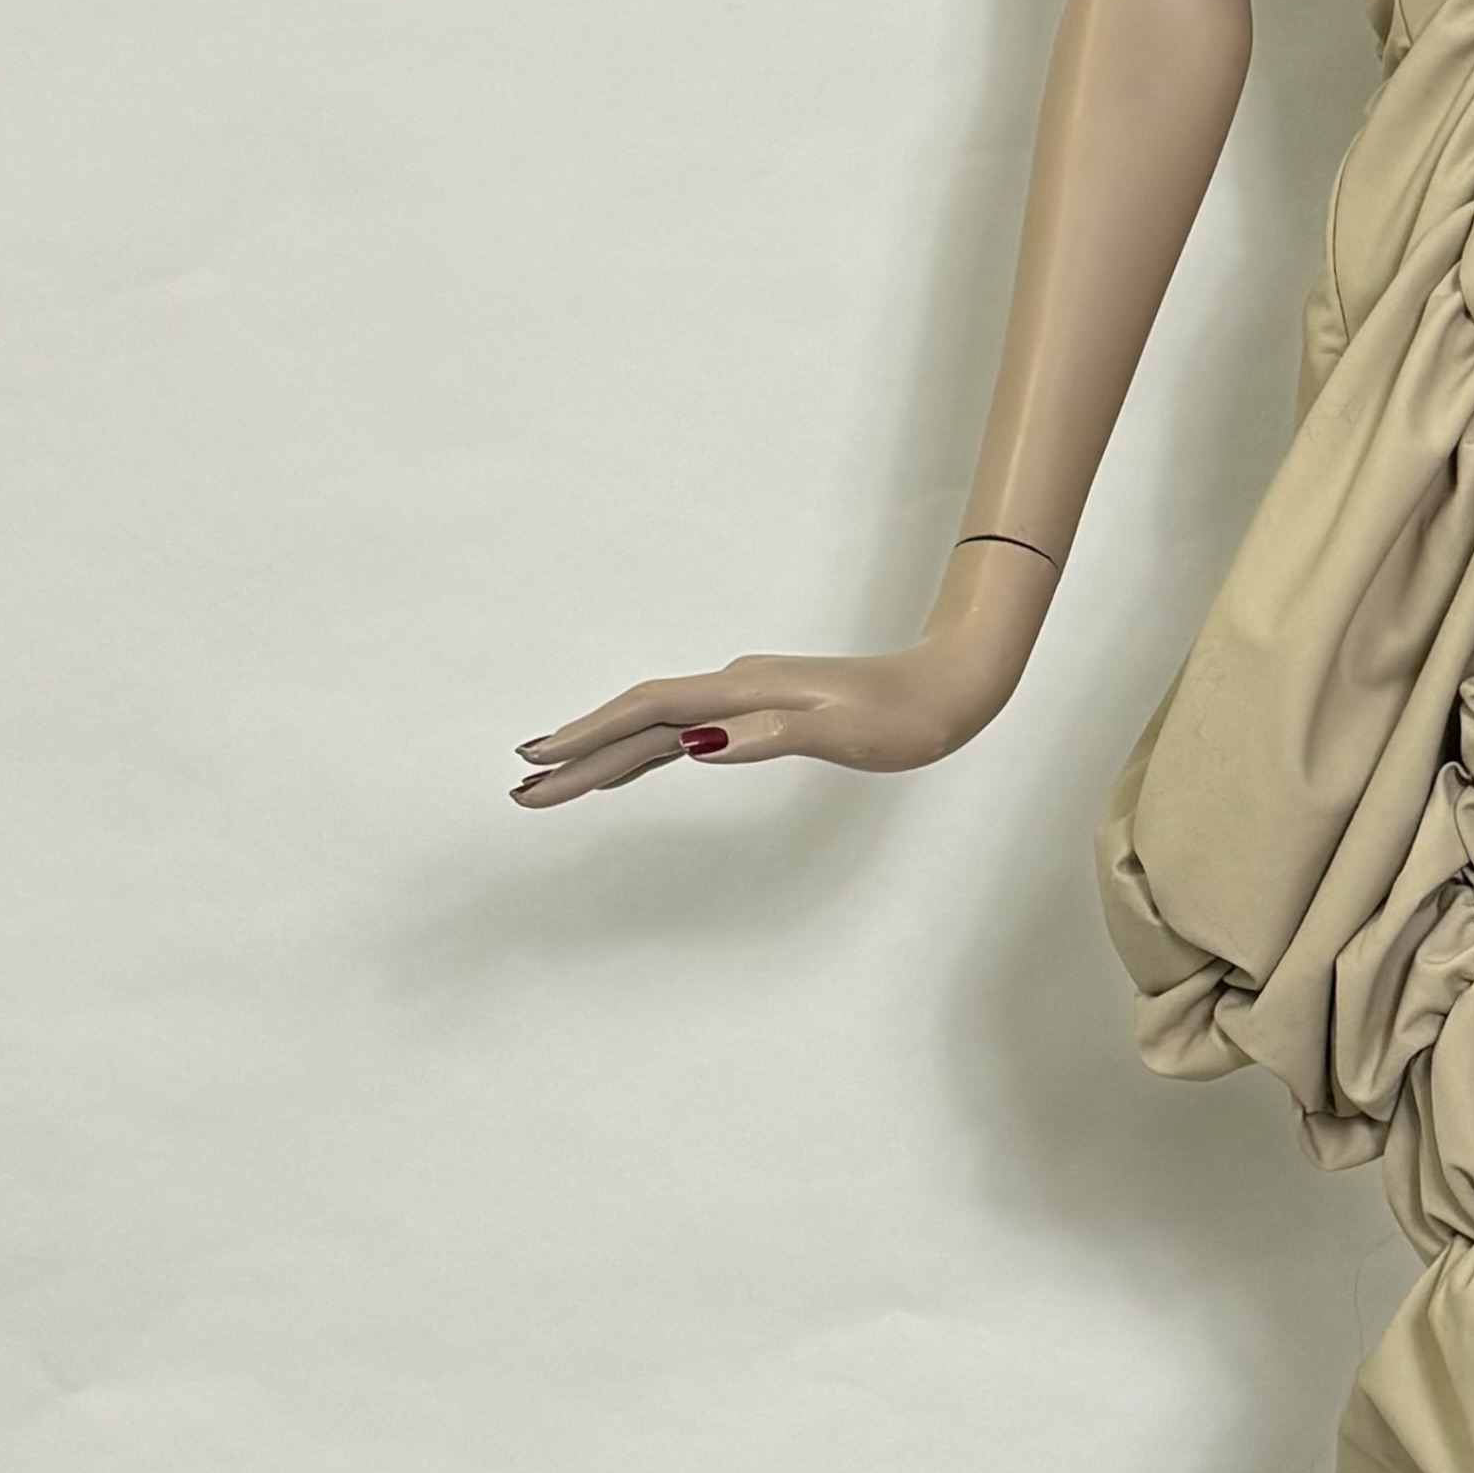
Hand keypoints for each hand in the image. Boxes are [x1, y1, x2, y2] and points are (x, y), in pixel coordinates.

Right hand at [510, 635, 1013, 804]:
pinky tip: (625, 769)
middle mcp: (734, 689)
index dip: (590, 737)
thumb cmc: (907, 714)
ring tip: (551, 782)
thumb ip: (765, 737)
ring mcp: (743, 699)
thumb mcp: (841, 731)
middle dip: (578, 754)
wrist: (952, 684)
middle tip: (521, 788)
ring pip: (656, 728)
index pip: (649, 714)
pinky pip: (682, 732)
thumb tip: (695, 747)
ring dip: (603, 754)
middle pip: (638, 721)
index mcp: (744, 692)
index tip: (539, 760)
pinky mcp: (758, 712)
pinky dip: (644, 751)